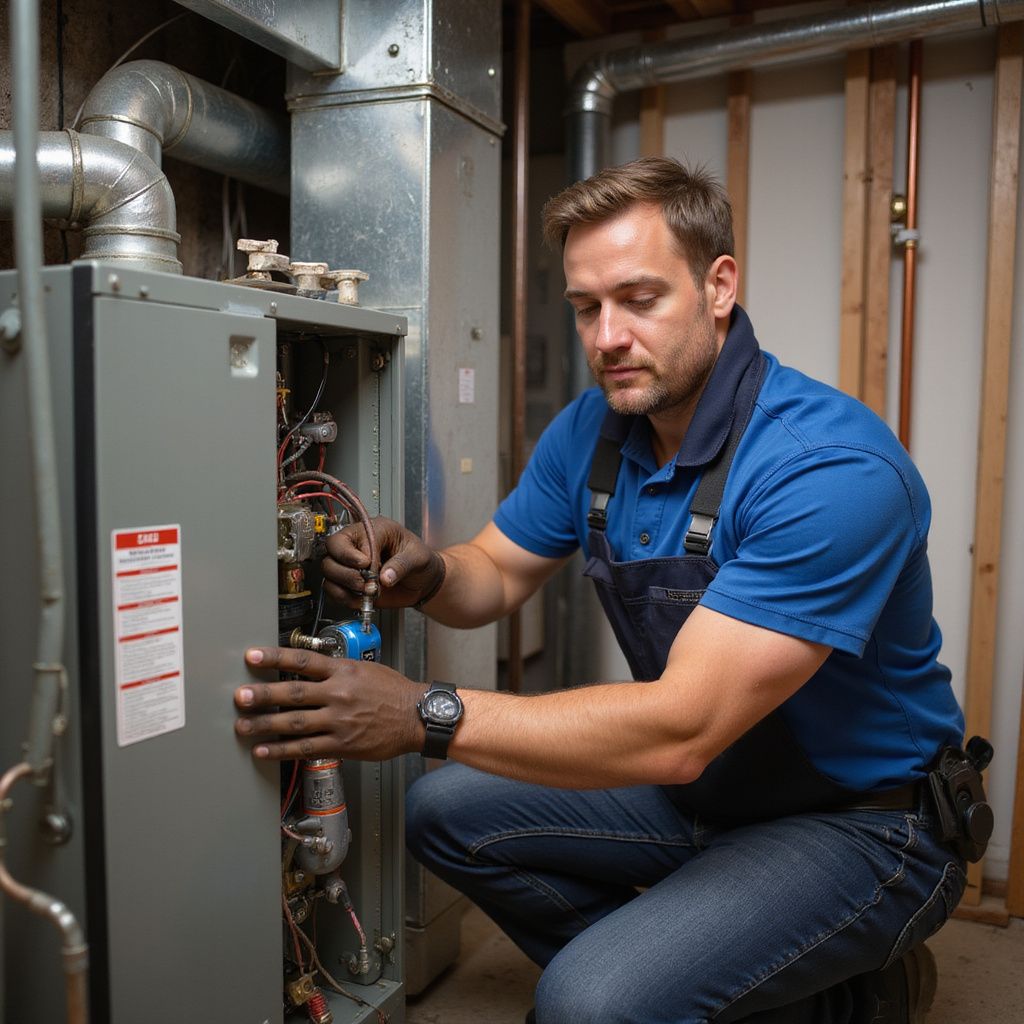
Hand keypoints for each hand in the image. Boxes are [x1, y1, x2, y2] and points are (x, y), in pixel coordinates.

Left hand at [234, 646, 427, 760]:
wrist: (417, 716)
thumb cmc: (393, 692)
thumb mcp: (366, 669)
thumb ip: (337, 670)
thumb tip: (309, 668)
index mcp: (343, 672)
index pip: (304, 661)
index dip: (276, 658)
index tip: (253, 656)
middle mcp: (338, 694)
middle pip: (293, 693)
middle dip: (263, 695)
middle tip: (240, 696)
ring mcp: (339, 721)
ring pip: (295, 723)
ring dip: (265, 725)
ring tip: (242, 727)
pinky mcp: (342, 744)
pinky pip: (306, 748)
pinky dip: (282, 750)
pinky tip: (264, 750)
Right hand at [322, 516, 445, 609]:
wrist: (423, 581)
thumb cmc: (420, 561)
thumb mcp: (418, 557)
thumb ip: (401, 565)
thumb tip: (384, 577)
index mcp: (373, 529)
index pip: (349, 536)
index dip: (355, 554)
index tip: (369, 565)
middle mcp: (357, 544)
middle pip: (331, 550)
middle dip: (347, 570)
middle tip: (366, 581)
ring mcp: (351, 564)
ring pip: (328, 570)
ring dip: (345, 584)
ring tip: (367, 590)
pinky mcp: (350, 583)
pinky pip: (332, 589)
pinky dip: (343, 597)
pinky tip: (361, 598)